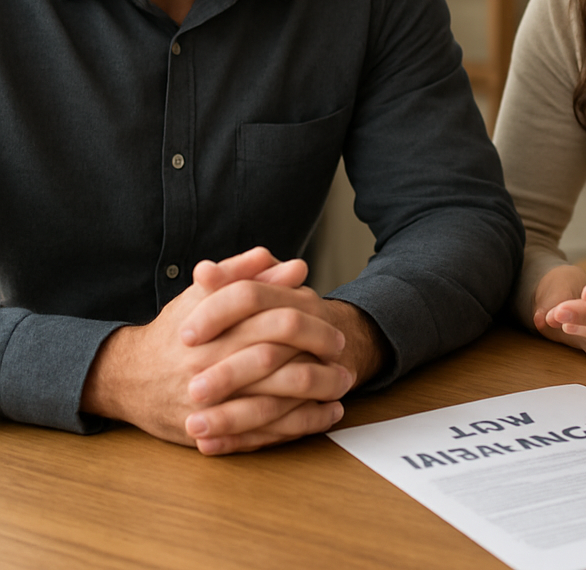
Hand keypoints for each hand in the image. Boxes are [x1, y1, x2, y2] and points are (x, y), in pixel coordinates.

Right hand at [82, 248, 351, 452]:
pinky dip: (301, 425)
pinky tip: (327, 414)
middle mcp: (209, 366)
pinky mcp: (212, 433)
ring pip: (273, 402)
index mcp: (211, 329)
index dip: (309, 322)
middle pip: (275, 361)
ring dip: (316, 394)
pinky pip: (264, 434)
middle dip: (317, 358)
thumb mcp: (202, 294)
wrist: (128, 380)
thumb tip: (292, 265)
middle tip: (343, 354)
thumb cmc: (175, 332)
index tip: (333, 324)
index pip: (270, 320)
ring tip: (344, 384)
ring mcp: (209, 404)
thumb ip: (244, 275)